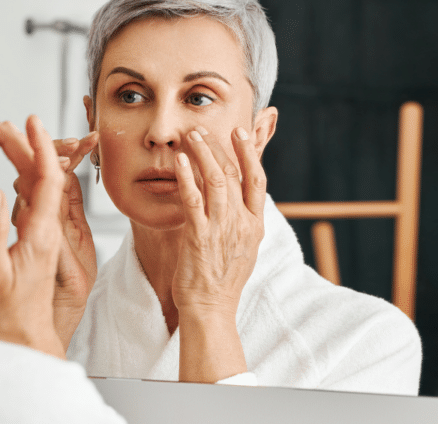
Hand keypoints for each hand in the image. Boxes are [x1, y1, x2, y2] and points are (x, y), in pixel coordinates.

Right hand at [0, 115, 65, 358]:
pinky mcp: (36, 239)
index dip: (41, 148)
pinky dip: (22, 178)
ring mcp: (43, 234)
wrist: (23, 337)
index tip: (32, 121)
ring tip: (3, 134)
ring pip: (38, 186)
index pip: (49, 180)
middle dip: (24, 144)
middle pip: (43, 176)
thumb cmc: (6, 311)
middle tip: (0, 122)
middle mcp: (47, 229)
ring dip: (23, 158)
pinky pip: (34, 200)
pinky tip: (12, 170)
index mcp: (42, 234)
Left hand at [172, 125, 266, 381]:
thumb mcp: (241, 247)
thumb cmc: (221, 280)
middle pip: (233, 174)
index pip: (257, 180)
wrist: (211, 309)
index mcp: (254, 225)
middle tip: (203, 128)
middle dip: (219, 147)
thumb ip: (238, 221)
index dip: (249, 153)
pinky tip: (180, 162)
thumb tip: (232, 200)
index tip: (239, 132)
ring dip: (203, 154)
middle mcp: (242, 224)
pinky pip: (193, 201)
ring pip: (216, 181)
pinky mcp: (199, 237)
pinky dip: (186, 178)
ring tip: (192, 135)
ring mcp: (221, 229)